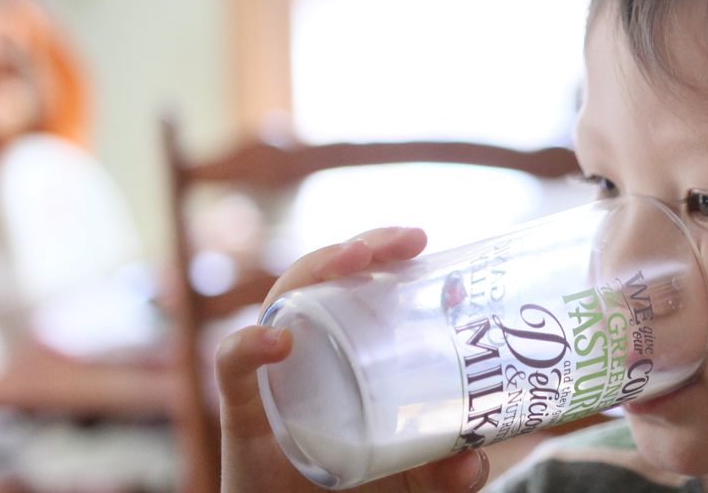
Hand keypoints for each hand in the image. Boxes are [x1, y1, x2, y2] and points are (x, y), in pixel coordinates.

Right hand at [216, 227, 492, 492]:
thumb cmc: (353, 489)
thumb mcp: (412, 479)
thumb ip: (445, 474)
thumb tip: (474, 462)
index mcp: (346, 353)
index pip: (360, 287)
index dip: (385, 255)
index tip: (421, 241)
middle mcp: (308, 352)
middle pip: (324, 279)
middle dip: (360, 247)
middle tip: (405, 240)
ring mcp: (273, 377)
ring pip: (281, 301)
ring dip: (314, 268)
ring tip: (352, 260)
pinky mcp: (241, 413)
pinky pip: (232, 367)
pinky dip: (247, 346)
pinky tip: (277, 340)